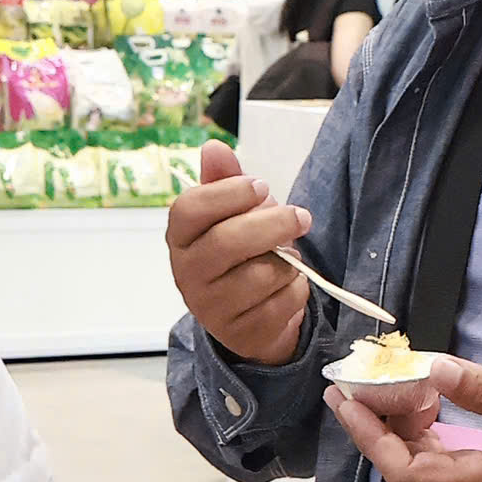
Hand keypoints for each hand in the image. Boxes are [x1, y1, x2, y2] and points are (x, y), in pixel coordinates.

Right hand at [166, 140, 311, 365]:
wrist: (250, 313)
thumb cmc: (240, 251)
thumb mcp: (231, 213)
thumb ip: (224, 181)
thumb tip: (214, 147)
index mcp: (179, 237)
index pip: (189, 209)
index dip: (229, 193)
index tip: (261, 186)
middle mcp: (186, 273)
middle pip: (227, 242)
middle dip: (273, 224)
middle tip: (302, 217)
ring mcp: (210, 308)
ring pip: (260, 275)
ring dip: (287, 262)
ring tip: (287, 258)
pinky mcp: (239, 333)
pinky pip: (280, 303)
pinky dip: (296, 289)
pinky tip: (288, 285)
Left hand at [323, 357, 481, 481]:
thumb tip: (433, 366)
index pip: (402, 469)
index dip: (369, 435)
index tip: (346, 400)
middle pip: (404, 467)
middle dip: (376, 425)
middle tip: (354, 385)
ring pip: (421, 465)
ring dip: (401, 428)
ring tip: (392, 385)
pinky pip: (440, 464)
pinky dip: (424, 435)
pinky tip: (427, 405)